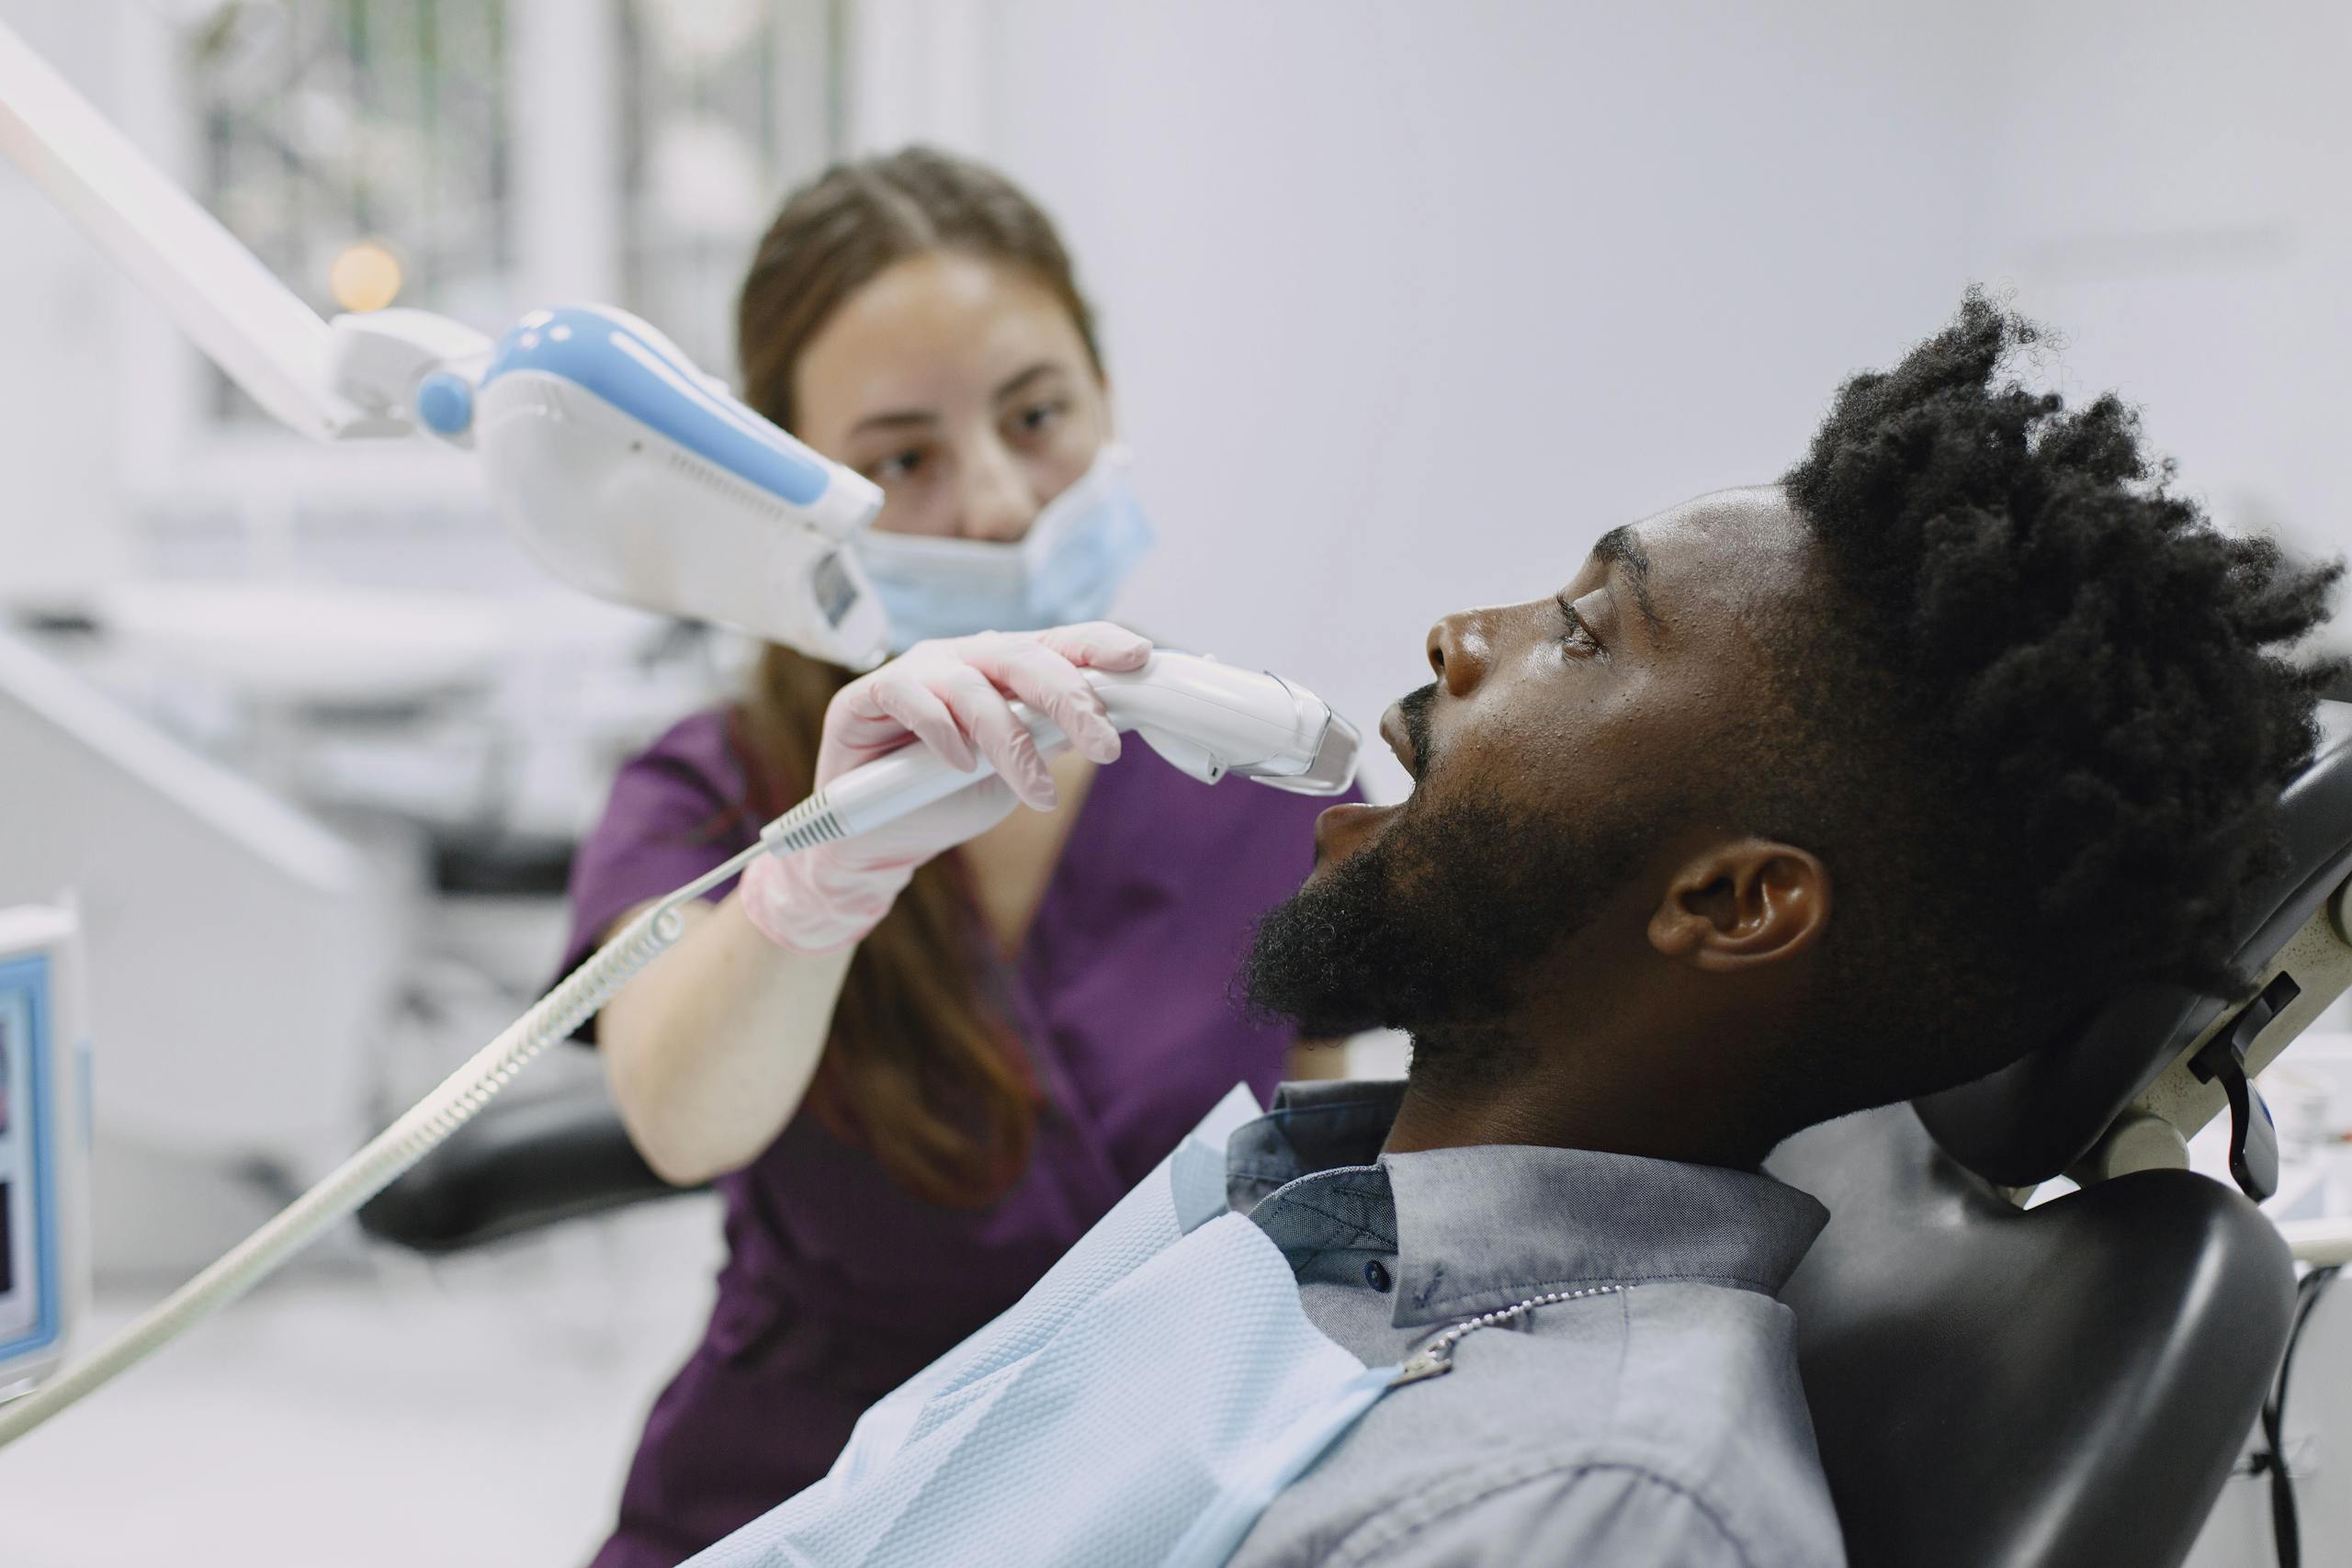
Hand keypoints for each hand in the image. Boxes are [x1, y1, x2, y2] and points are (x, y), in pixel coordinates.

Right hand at [737, 624, 1152, 952]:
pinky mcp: (866, 696)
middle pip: (1024, 659)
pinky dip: (944, 732)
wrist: (878, 840)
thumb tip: (1109, 721)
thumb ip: (1051, 738)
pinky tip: (961, 766)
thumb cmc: (947, 798)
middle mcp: (962, 659)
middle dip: (1070, 700)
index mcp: (1002, 668)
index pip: (1056, 643)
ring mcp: (915, 672)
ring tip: (1037, 793)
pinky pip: (913, 698)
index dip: (1098, 644)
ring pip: (975, 689)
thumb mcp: (1016, 771)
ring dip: (1013, 745)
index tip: (1140, 657)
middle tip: (1104, 748)